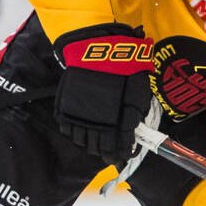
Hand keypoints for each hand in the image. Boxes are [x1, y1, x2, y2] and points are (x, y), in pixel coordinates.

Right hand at [53, 23, 153, 165]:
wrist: (99, 49)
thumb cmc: (123, 68)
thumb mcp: (138, 92)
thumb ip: (135, 115)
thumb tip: (135, 130)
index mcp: (117, 122)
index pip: (119, 149)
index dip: (122, 155)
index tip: (125, 155)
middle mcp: (96, 124)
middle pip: (100, 150)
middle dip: (107, 152)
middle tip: (111, 149)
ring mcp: (79, 117)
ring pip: (83, 142)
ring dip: (91, 143)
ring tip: (97, 139)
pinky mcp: (66, 108)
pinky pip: (67, 129)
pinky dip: (74, 132)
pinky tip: (82, 128)